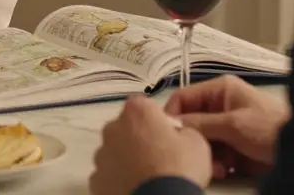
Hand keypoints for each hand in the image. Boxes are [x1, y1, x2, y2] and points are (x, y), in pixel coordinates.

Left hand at [89, 96, 211, 194]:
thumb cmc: (178, 168)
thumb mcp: (197, 142)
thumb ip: (183, 130)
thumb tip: (176, 135)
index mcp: (136, 112)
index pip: (145, 106)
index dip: (158, 120)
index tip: (169, 135)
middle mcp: (112, 128)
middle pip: (127, 127)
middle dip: (140, 138)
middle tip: (159, 157)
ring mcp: (101, 155)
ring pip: (115, 152)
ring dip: (127, 159)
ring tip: (147, 177)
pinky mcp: (96, 179)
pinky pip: (109, 175)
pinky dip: (119, 180)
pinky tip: (135, 188)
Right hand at [166, 75, 289, 178]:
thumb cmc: (271, 128)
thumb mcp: (233, 124)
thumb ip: (201, 123)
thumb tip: (173, 123)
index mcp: (221, 90)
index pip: (183, 97)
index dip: (173, 115)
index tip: (168, 134)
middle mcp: (220, 105)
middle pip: (191, 122)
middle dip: (194, 140)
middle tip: (197, 154)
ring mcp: (226, 126)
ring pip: (201, 139)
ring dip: (205, 154)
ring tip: (217, 167)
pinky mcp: (232, 144)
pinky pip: (213, 152)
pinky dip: (215, 162)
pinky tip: (225, 169)